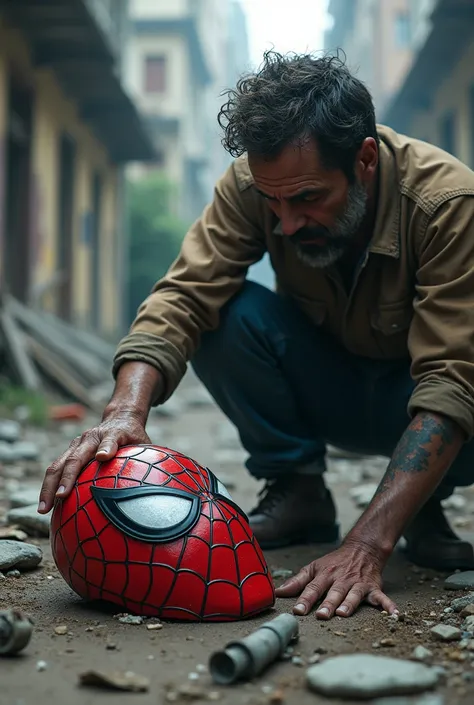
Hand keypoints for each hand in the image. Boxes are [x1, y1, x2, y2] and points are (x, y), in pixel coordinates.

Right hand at [38, 411, 150, 513]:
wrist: (120, 417)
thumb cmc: (135, 437)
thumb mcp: (145, 444)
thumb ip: (150, 459)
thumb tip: (162, 488)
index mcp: (114, 433)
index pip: (111, 440)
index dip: (107, 448)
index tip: (103, 457)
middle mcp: (91, 438)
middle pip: (76, 457)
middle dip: (67, 476)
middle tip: (61, 496)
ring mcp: (77, 444)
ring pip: (58, 464)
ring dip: (49, 486)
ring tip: (44, 509)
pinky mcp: (69, 451)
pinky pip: (56, 469)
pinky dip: (49, 487)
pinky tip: (46, 508)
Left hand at [275, 540, 397, 618]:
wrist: (362, 548)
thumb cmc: (334, 562)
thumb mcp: (314, 568)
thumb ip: (297, 582)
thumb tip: (278, 592)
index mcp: (325, 574)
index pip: (312, 588)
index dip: (304, 599)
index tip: (297, 610)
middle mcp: (341, 579)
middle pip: (333, 592)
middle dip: (327, 604)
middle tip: (321, 615)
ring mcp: (358, 583)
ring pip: (353, 594)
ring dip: (349, 604)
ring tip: (344, 613)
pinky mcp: (373, 588)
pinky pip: (381, 598)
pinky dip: (388, 605)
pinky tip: (393, 614)